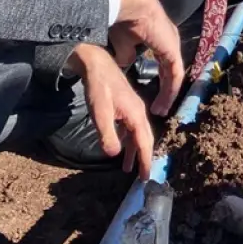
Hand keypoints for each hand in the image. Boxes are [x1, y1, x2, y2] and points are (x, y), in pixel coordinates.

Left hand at [69, 44, 154, 177]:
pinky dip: (128, 140)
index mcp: (136, 115)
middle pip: (144, 139)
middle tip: (142, 177)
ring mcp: (133, 109)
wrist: (97, 65)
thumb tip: (114, 155)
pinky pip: (131, 128)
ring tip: (127, 168)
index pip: (144, 143)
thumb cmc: (98, 88)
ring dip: (133, 151)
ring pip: (137, 134)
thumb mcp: (100, 113)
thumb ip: (107, 134)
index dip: (145, 161)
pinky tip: (121, 146)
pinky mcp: (126, 107)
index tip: (146, 177)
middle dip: (143, 158)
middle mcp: (139, 112)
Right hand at [105, 0, 184, 116]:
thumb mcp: (123, 44)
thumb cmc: (123, 21)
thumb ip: (126, 55)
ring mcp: (173, 46)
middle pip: (170, 71)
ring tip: (160, 111)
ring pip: (174, 76)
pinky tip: (163, 103)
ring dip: (168, 95)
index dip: (158, 81)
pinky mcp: (172, 51)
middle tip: (159, 109)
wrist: (129, 7)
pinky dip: (170, 91)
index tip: (151, 97)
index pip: (163, 64)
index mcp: (160, 38)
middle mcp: (170, 42)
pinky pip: (174, 75)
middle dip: (166, 91)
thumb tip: (125, 63)